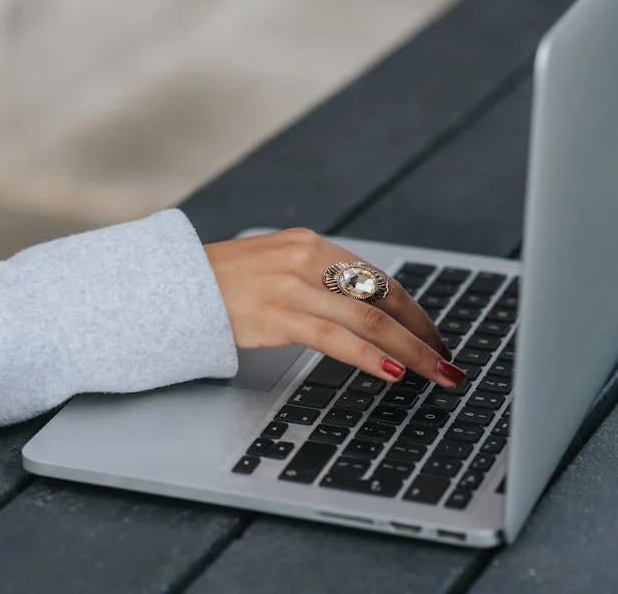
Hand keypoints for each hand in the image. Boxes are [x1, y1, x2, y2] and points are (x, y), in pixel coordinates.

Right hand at [205, 229, 466, 387]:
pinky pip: (337, 338)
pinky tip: (394, 373)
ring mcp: (292, 284)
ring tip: (438, 374)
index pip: (377, 280)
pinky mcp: (276, 313)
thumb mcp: (271, 267)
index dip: (413, 312)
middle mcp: (306, 257)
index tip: (433, 336)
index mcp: (308, 244)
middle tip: (449, 361)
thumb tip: (356, 314)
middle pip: (383, 298)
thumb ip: (311, 281)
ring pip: (370, 319)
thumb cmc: (217, 284)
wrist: (167, 285)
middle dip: (424, 333)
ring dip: (412, 351)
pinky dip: (371, 357)